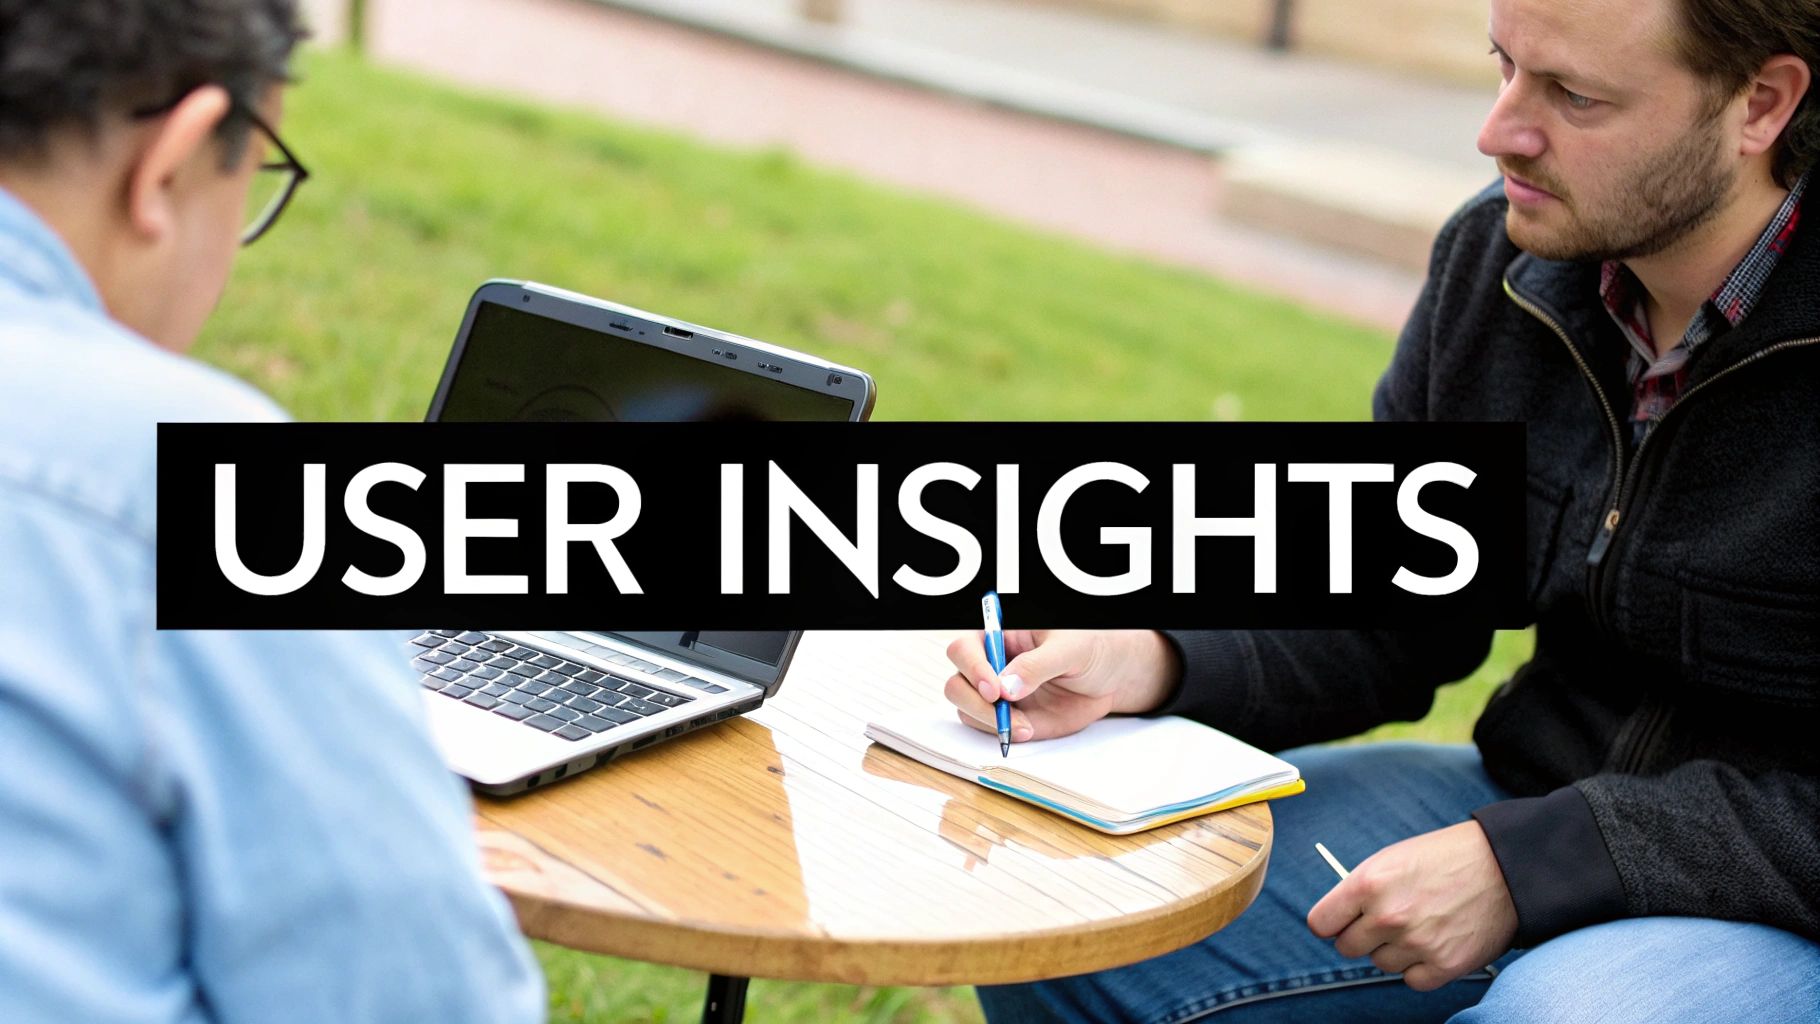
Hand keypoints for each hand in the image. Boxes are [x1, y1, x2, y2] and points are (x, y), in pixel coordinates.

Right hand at [941, 629, 1180, 741]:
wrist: (1111, 673)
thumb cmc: (1090, 646)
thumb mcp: (1070, 647)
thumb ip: (1037, 665)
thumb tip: (1007, 688)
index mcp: (999, 635)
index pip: (965, 650)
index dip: (973, 669)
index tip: (995, 689)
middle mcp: (990, 664)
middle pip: (957, 684)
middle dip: (975, 703)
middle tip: (1004, 712)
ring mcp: (996, 693)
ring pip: (967, 710)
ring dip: (990, 722)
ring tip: (1026, 725)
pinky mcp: (1008, 717)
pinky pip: (989, 729)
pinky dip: (1003, 734)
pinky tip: (1028, 729)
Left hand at [1306, 821, 1517, 990]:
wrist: (1503, 867)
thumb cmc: (1444, 858)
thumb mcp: (1391, 859)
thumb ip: (1359, 890)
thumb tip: (1336, 919)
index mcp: (1368, 884)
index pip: (1320, 923)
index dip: (1331, 923)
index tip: (1340, 922)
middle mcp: (1388, 917)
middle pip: (1347, 948)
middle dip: (1361, 936)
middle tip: (1386, 921)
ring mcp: (1416, 944)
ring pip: (1381, 964)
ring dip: (1394, 950)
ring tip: (1420, 924)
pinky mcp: (1444, 966)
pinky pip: (1412, 980)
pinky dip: (1420, 967)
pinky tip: (1435, 942)